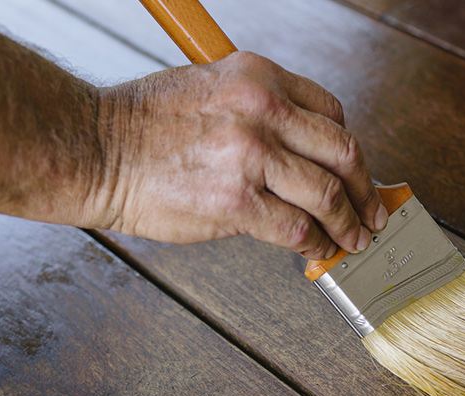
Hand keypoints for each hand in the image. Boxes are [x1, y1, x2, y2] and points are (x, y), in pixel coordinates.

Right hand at [92, 51, 386, 258]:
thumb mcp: (211, 89)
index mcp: (258, 76)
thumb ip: (261, 114)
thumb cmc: (143, 127)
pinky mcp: (235, 201)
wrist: (92, 149)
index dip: (351, 151)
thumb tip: (304, 157)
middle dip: (365, 190)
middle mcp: (262, 108)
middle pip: (343, 151)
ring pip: (328, 193)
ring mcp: (250, 154)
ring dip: (349, 224)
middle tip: (372, 213)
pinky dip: (317, 244)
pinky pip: (298, 228)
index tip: (356, 173)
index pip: (332, 113)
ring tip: (353, 240)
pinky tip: (317, 250)